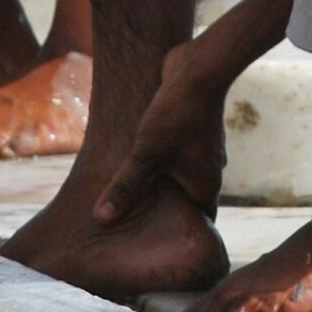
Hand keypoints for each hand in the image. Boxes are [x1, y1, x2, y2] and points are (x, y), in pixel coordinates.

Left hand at [93, 41, 228, 223]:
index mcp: (205, 184)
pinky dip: (162, 158)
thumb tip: (102, 218)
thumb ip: (125, 188)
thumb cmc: (176, 114)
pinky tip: (140, 155)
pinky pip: (178, 152)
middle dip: (163, 208)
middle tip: (136, 221)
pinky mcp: (194, 129)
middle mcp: (210, 170)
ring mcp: (203, 149)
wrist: (199, 69)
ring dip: (161, 179)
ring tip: (134, 189)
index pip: (198, 222)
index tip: (156, 243)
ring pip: (181, 173)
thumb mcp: (145, 155)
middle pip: (186, 198)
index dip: (179, 234)